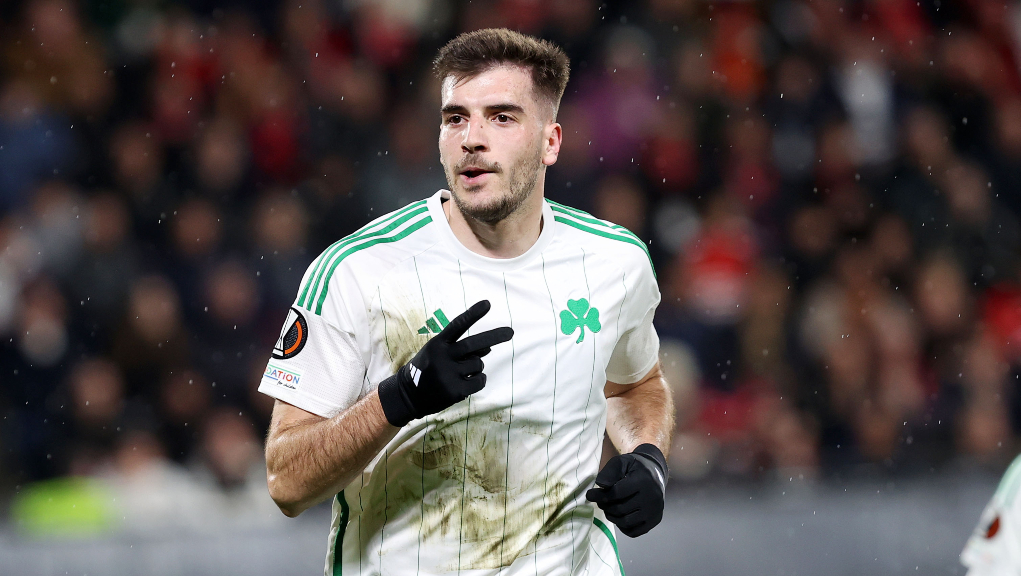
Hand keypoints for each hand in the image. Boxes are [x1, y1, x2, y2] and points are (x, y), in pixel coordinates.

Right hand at [377, 300, 512, 426]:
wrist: (408, 395)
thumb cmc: (428, 369)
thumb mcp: (439, 353)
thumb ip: (461, 349)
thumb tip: (488, 348)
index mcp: (438, 343)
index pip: (458, 325)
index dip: (473, 314)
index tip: (488, 304)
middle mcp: (442, 357)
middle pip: (473, 344)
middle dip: (494, 336)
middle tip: (510, 332)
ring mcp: (448, 374)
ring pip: (478, 364)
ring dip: (477, 366)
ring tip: (461, 372)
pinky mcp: (455, 390)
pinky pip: (479, 381)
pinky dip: (479, 380)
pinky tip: (468, 382)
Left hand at [586, 443, 667, 536]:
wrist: (656, 472)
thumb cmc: (635, 466)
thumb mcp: (622, 461)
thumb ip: (610, 472)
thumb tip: (600, 485)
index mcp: (643, 481)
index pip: (617, 493)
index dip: (600, 495)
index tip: (590, 494)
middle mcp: (652, 498)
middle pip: (620, 509)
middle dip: (605, 506)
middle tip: (599, 502)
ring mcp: (654, 511)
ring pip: (626, 522)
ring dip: (612, 517)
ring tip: (608, 509)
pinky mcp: (655, 520)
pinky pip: (634, 531)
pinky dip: (622, 527)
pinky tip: (619, 517)